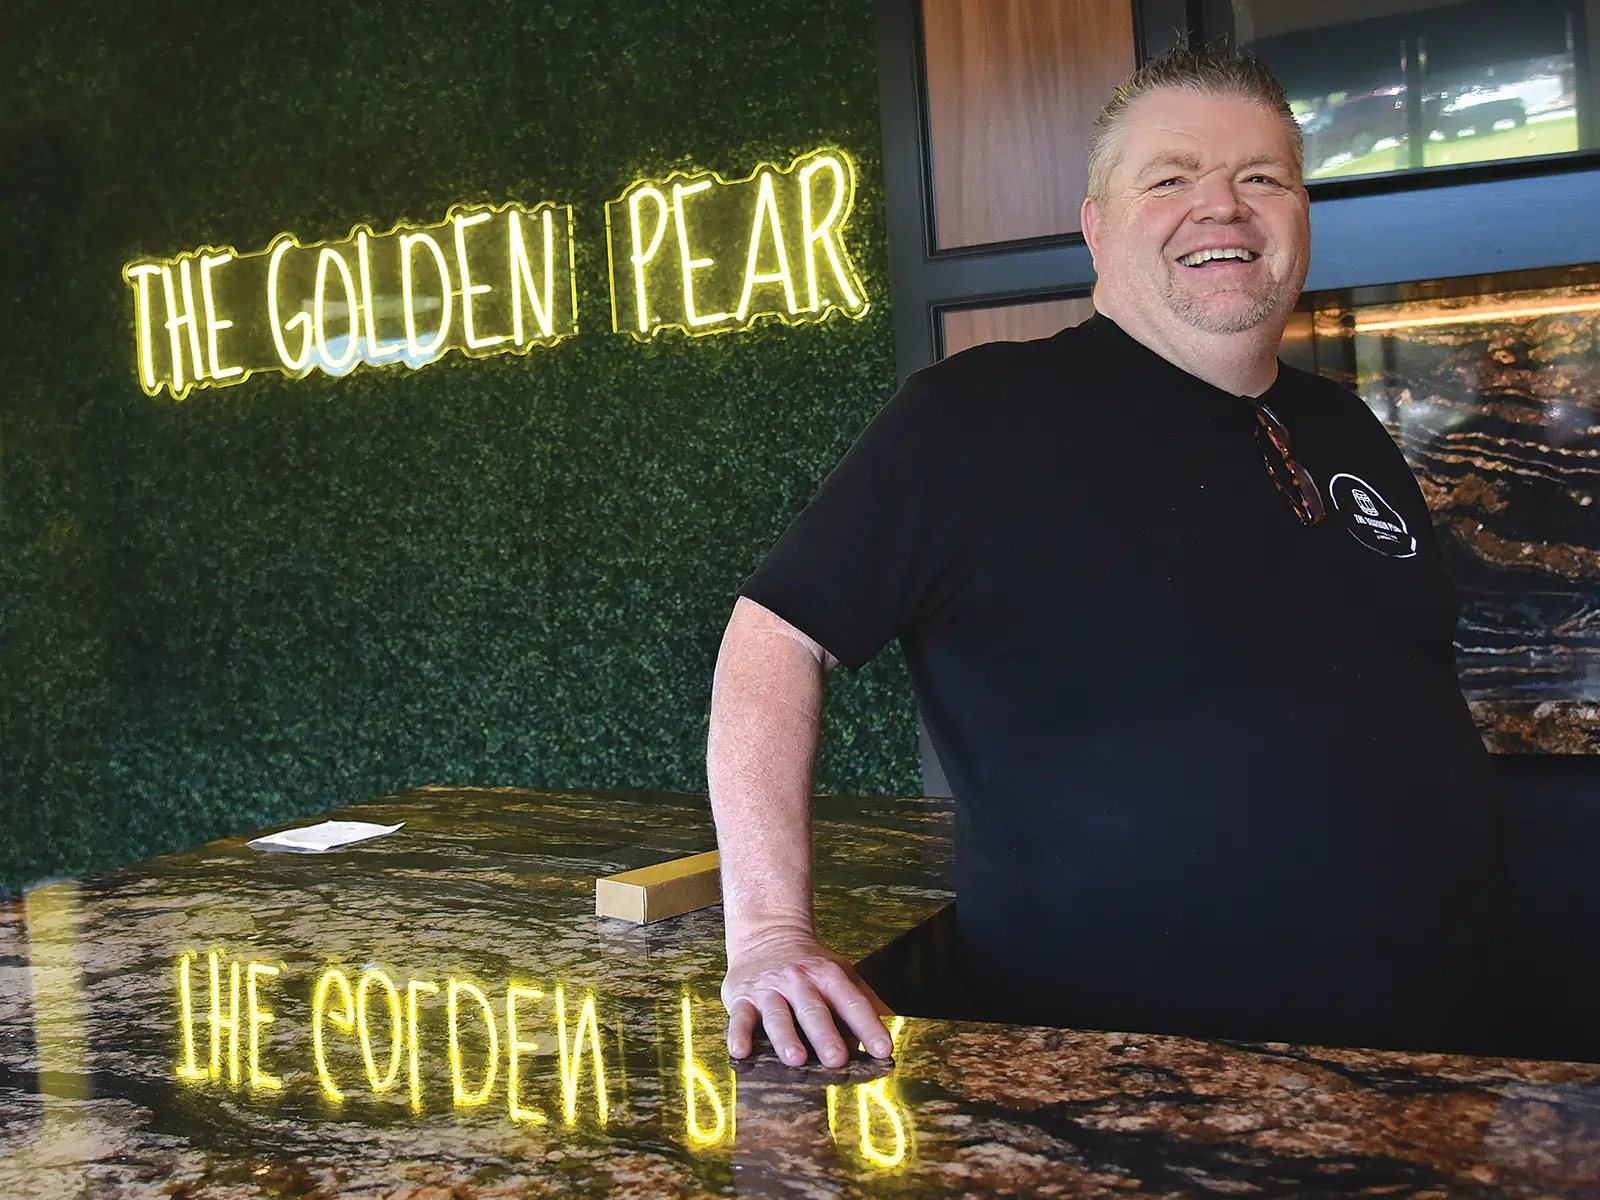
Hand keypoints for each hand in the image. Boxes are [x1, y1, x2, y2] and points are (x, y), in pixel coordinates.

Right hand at [722, 925, 894, 1067]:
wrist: (766, 932)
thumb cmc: (811, 965)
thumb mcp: (841, 973)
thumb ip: (863, 1001)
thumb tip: (893, 1030)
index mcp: (828, 976)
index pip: (851, 1002)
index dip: (868, 1026)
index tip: (883, 1050)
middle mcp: (799, 981)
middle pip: (813, 1010)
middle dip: (825, 1035)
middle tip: (837, 1060)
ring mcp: (769, 989)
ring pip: (778, 1015)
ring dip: (786, 1037)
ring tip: (795, 1059)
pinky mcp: (741, 997)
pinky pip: (739, 1017)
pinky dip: (738, 1034)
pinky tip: (740, 1051)